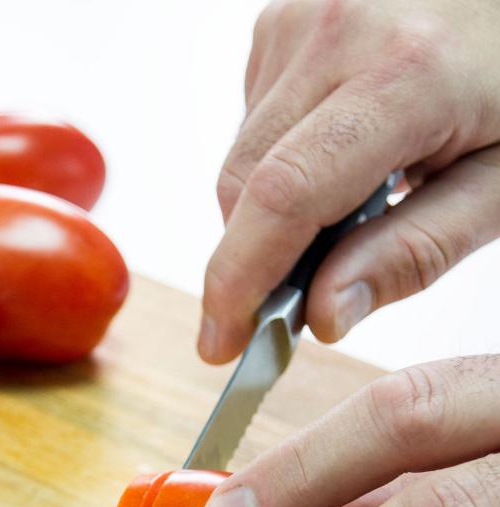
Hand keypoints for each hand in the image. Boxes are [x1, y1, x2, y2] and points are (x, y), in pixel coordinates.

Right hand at [199, 0, 499, 362]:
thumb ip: (415, 252)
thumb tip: (322, 315)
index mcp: (406, 74)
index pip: (285, 194)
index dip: (241, 280)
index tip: (222, 342)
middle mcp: (337, 31)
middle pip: (244, 185)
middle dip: (254, 259)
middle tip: (297, 300)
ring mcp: (303, 16)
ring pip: (242, 157)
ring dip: (275, 207)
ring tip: (357, 198)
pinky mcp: (285, 17)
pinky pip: (255, 120)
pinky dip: (281, 159)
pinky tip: (341, 152)